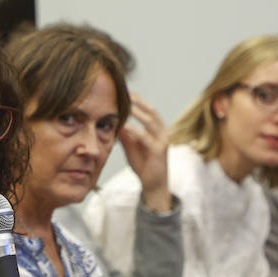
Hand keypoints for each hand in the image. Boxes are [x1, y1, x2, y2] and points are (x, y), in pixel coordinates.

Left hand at [119, 94, 170, 212]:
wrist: (153, 184)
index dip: (138, 100)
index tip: (124, 92)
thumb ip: (125, 134)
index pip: (148, 109)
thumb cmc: (143, 165)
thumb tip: (115, 121)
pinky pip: (146, 138)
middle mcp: (162, 132)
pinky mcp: (159, 151)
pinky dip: (135, 130)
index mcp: (157, 129)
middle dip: (139, 101)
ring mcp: (162, 141)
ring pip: (151, 121)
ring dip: (138, 112)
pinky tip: (125, 126)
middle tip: (125, 93)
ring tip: (127, 104)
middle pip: (152, 111)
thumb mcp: (131, 146)